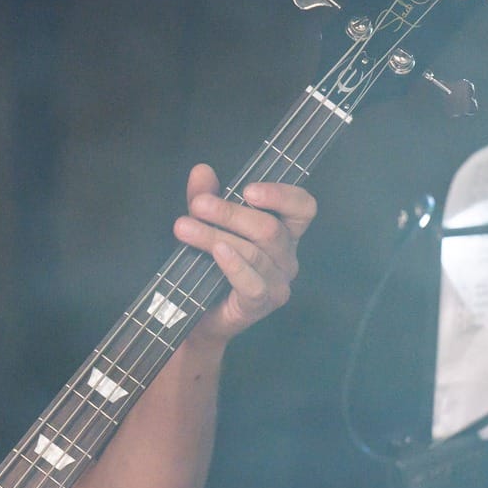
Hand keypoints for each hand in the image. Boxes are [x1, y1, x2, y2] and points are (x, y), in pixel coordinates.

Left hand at [170, 163, 315, 342]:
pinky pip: (253, 283)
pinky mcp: (261, 305)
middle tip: (197, 206)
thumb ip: (205, 197)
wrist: (197, 316)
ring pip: (255, 253)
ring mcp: (278, 283)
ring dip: (216, 236)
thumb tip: (201, 171)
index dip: (282, 195)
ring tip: (184, 228)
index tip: (247, 189)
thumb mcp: (205, 224)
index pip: (303, 207)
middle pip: (269, 228)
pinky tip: (218, 252)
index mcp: (284, 233)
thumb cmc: (208, 266)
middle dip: (230, 213)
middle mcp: (287, 257)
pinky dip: (235, 265)